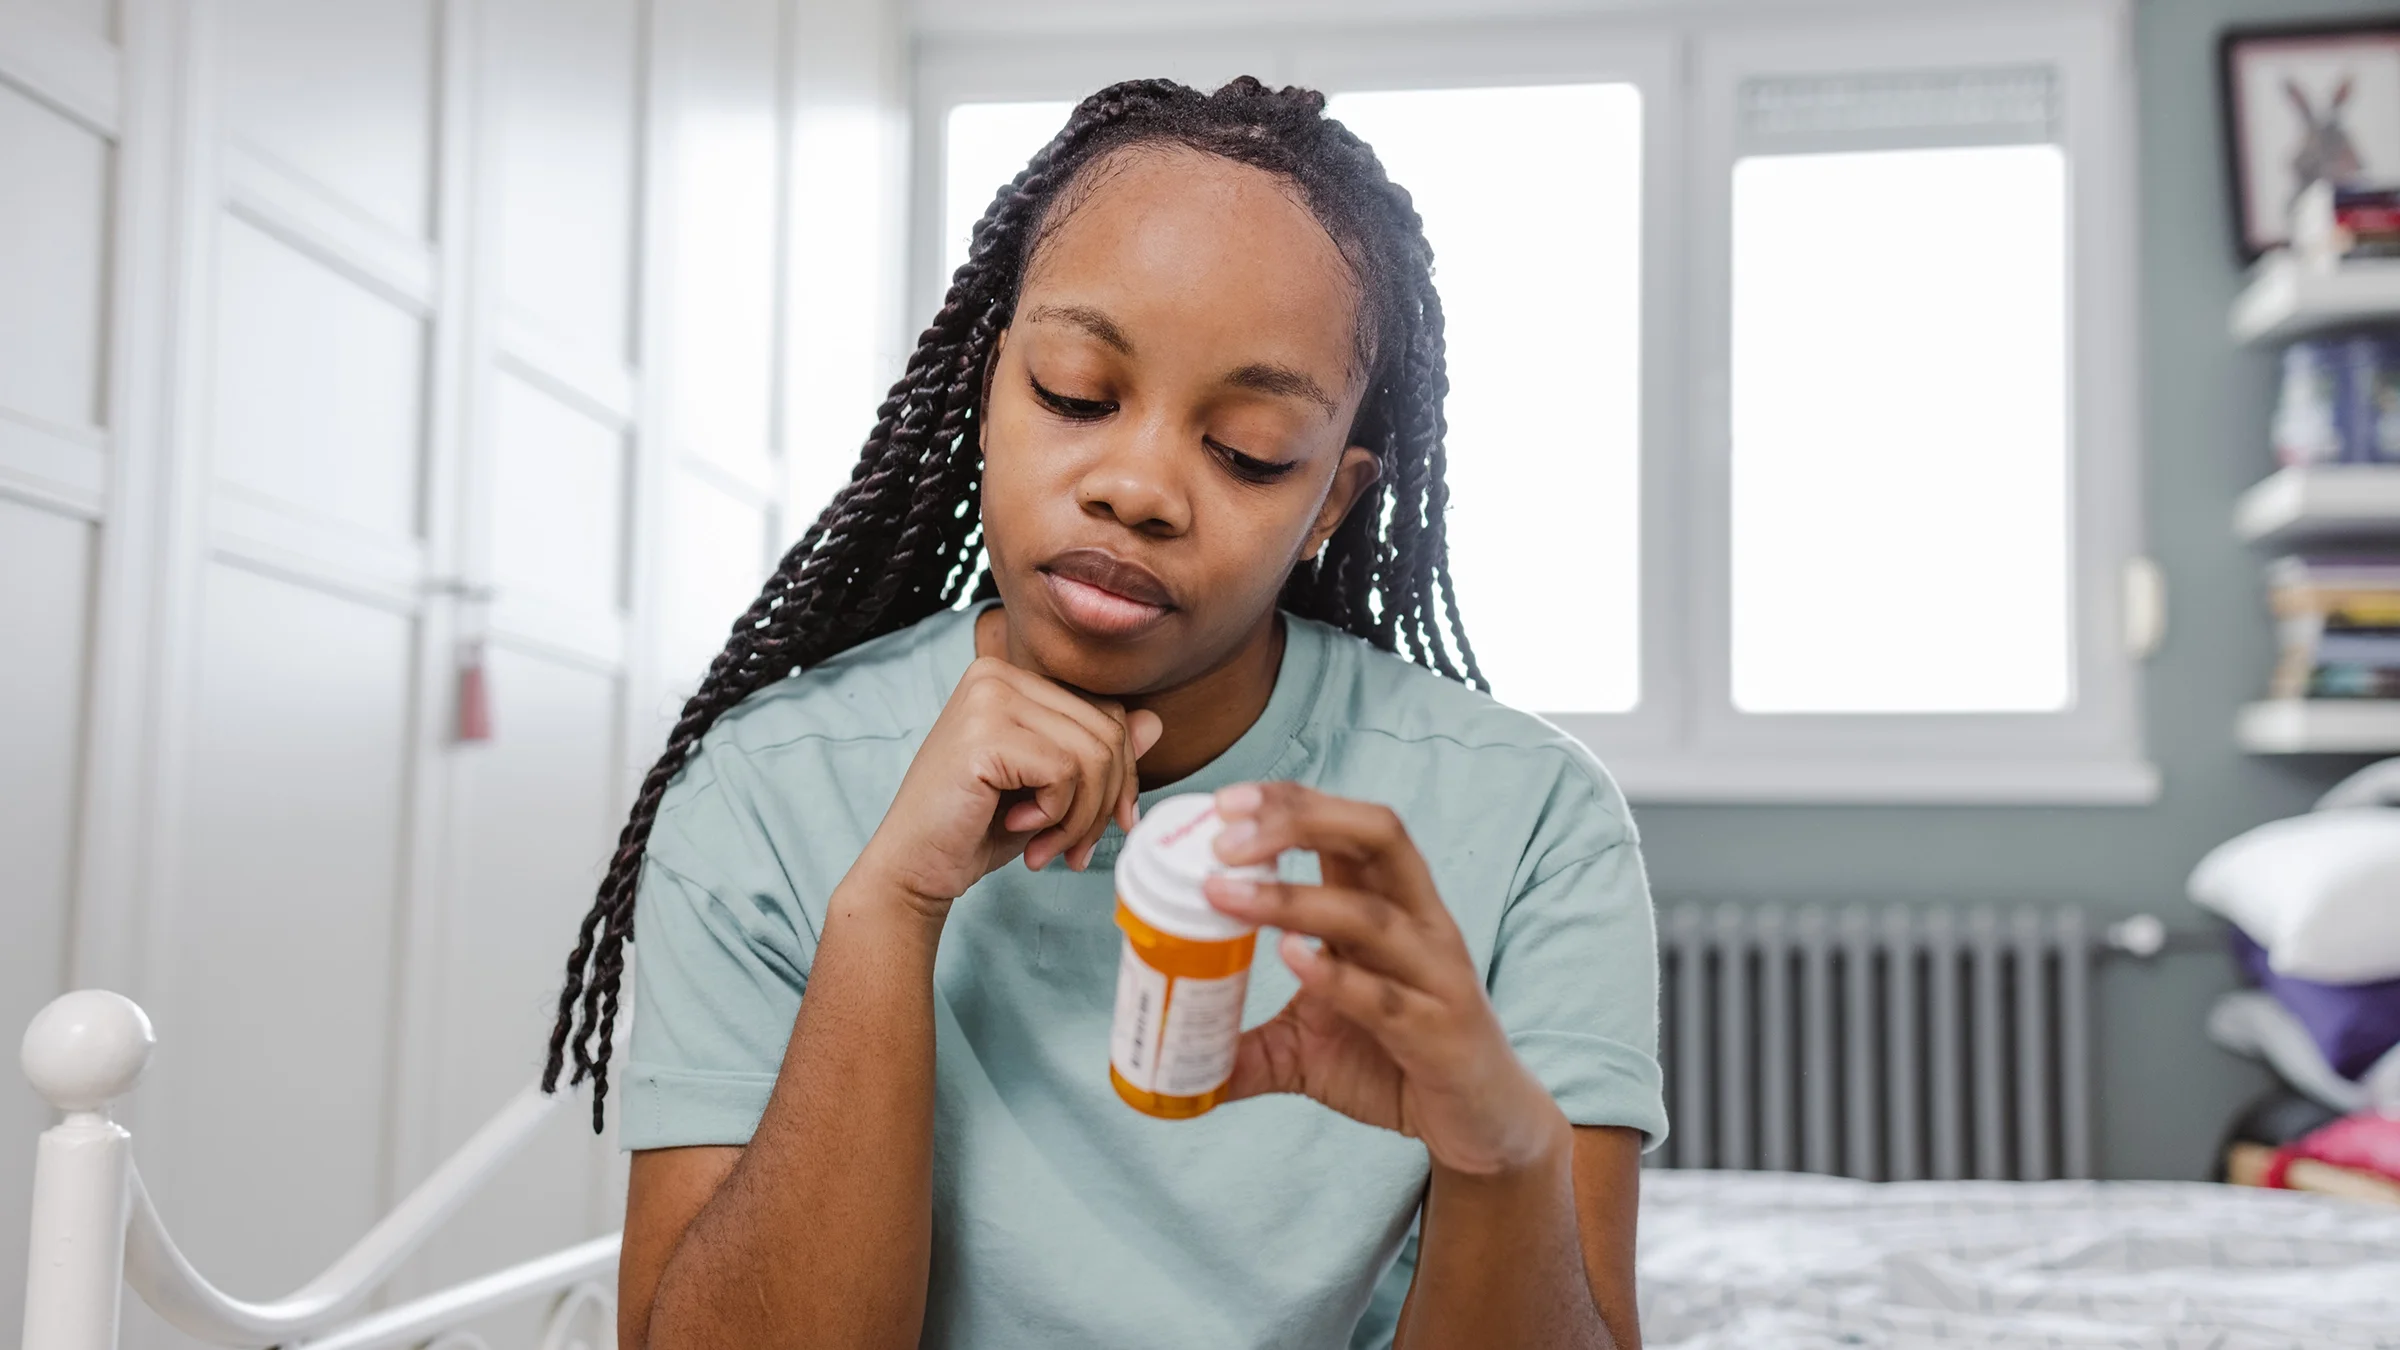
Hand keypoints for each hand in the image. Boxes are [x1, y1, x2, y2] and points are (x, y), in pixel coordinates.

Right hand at [857, 657, 1161, 915]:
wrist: (914, 867)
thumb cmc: (976, 828)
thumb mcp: (1051, 789)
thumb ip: (1097, 752)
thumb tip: (1156, 722)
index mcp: (1012, 679)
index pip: (1106, 713)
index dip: (1122, 775)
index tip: (1107, 824)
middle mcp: (998, 674)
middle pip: (1108, 732)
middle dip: (1105, 802)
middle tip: (1074, 849)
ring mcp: (989, 698)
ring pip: (1094, 754)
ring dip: (1082, 817)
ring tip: (1049, 846)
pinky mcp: (985, 732)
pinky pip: (1066, 771)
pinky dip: (1056, 815)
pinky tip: (1020, 828)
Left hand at [1203, 782, 1563, 1176]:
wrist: (1480, 1124)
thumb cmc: (1397, 1062)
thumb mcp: (1308, 1048)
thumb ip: (1246, 1046)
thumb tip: (1167, 1065)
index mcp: (1390, 906)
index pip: (1346, 826)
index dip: (1290, 802)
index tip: (1223, 803)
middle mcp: (1418, 924)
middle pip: (1375, 836)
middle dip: (1300, 821)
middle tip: (1223, 836)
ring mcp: (1435, 976)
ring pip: (1372, 914)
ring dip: (1293, 899)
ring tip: (1223, 893)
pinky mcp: (1441, 1031)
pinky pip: (1387, 995)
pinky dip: (1336, 975)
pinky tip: (1290, 959)